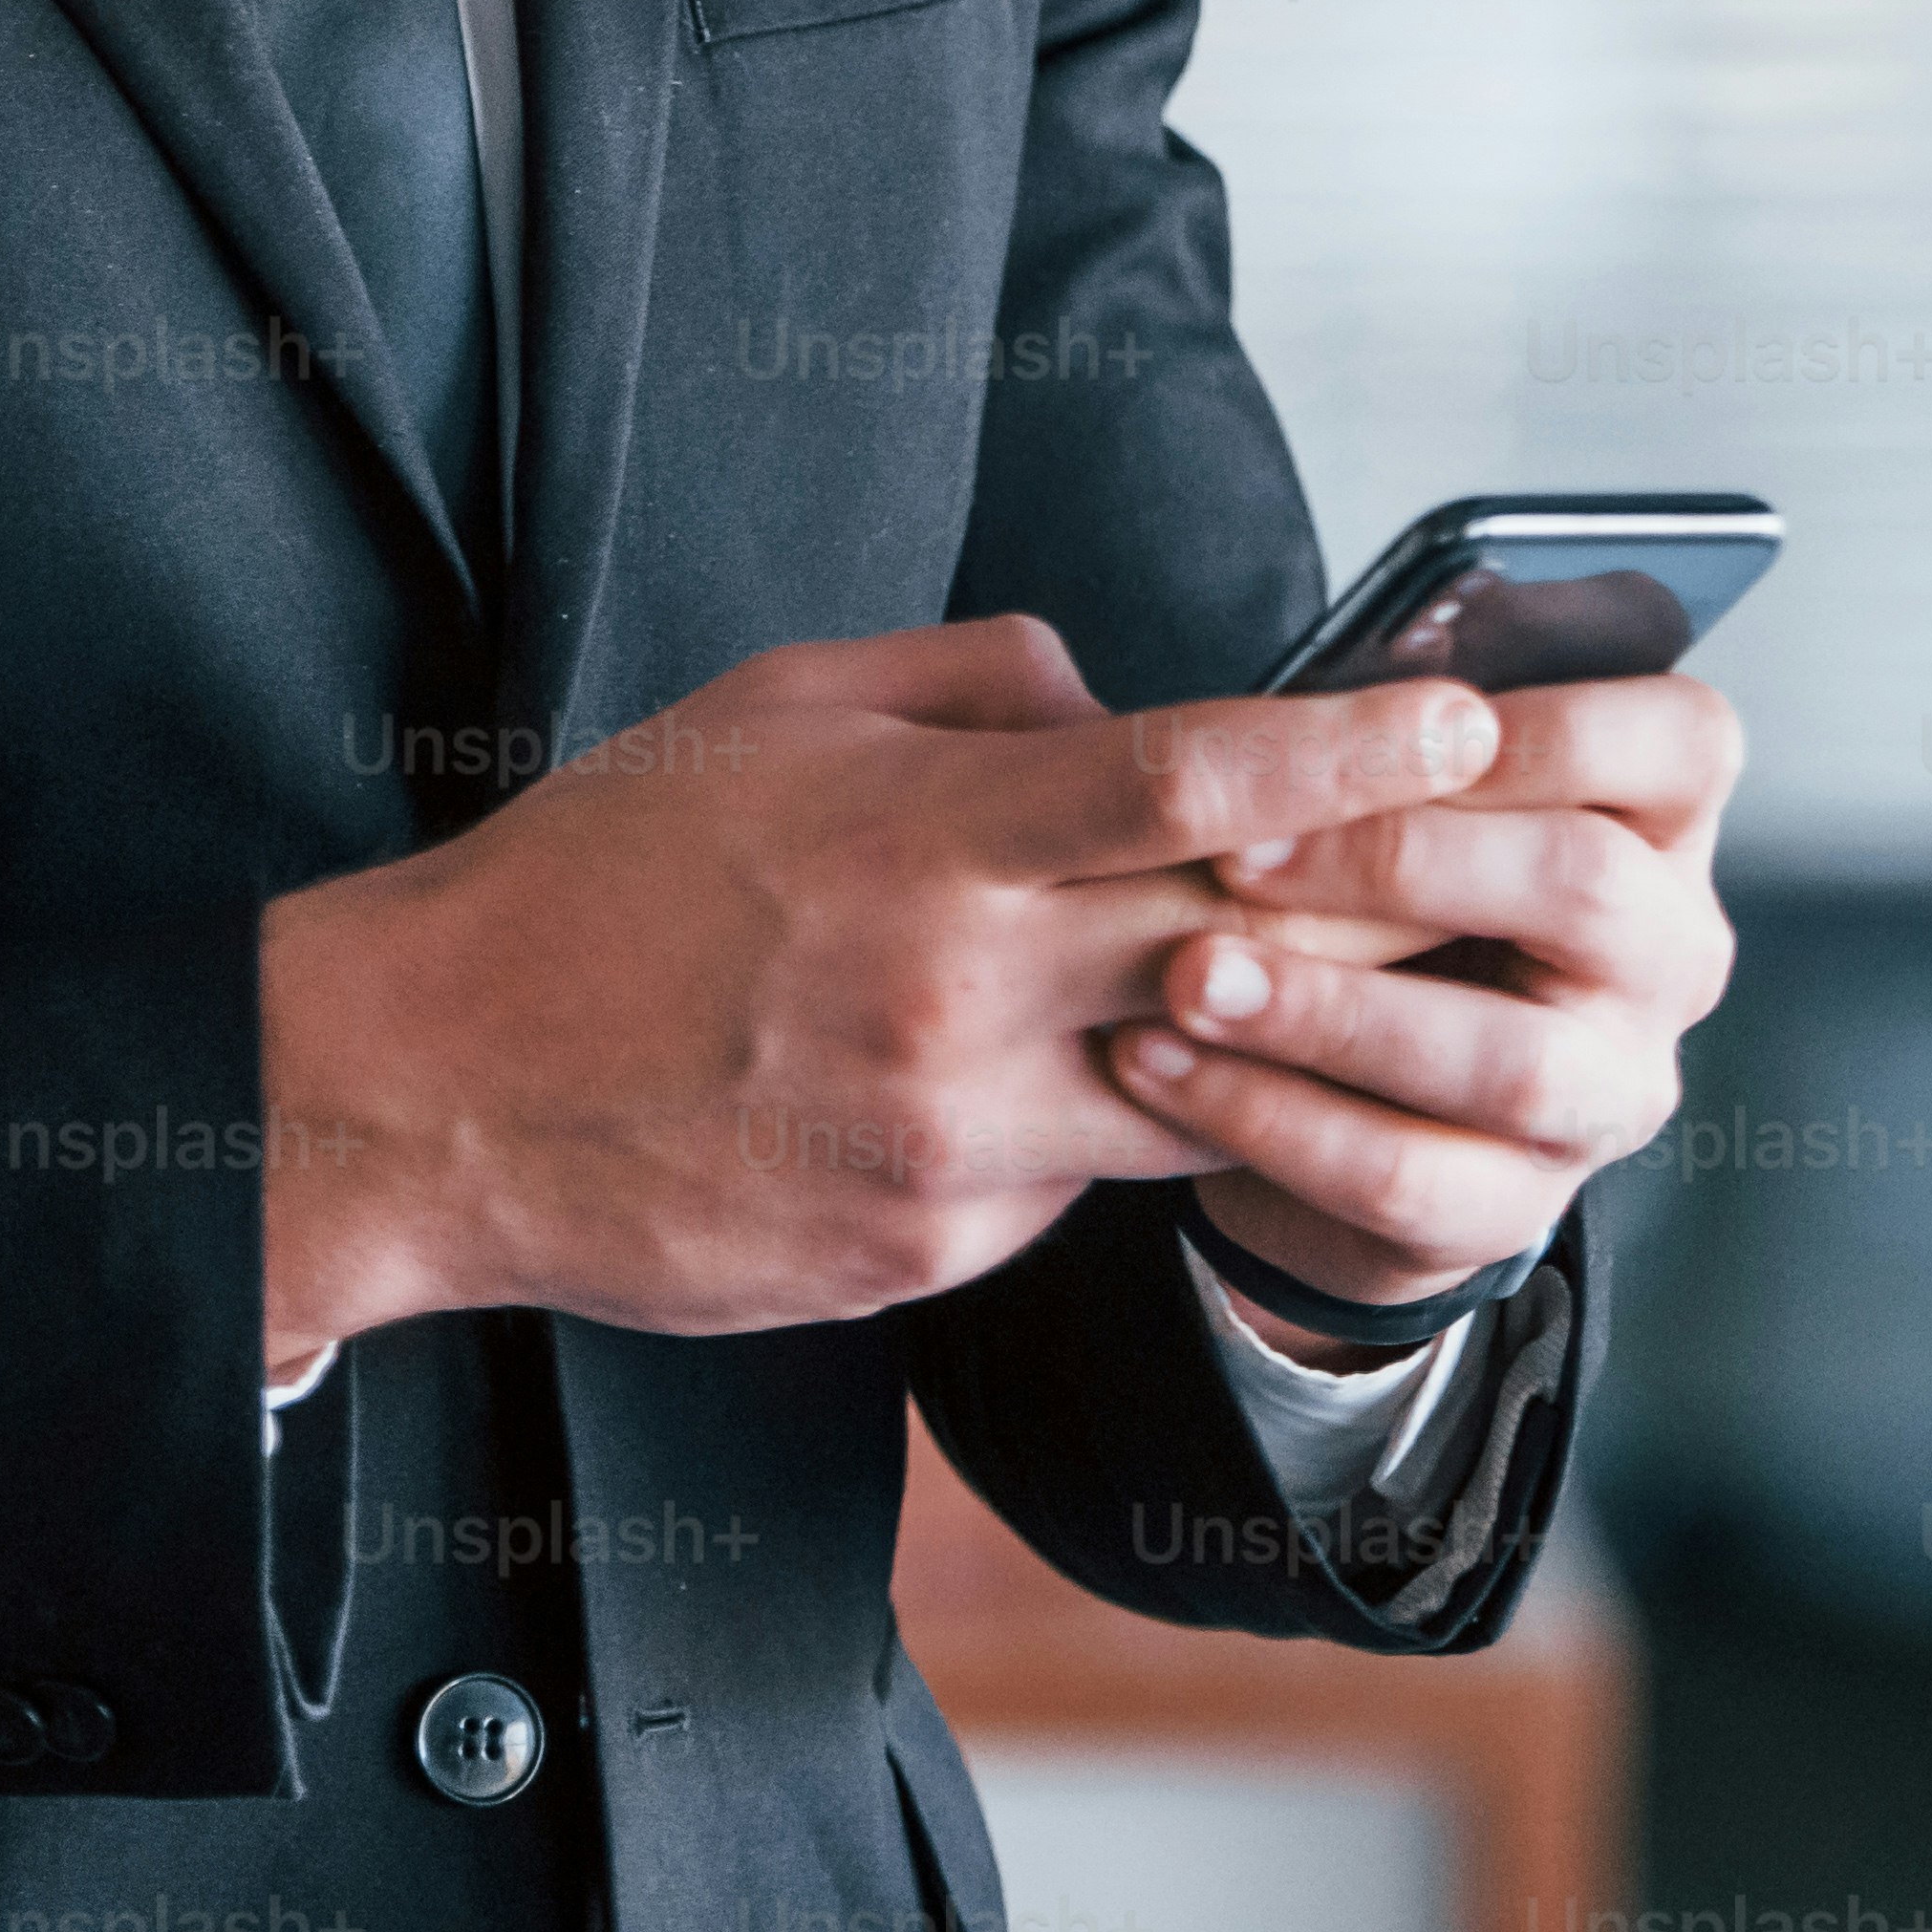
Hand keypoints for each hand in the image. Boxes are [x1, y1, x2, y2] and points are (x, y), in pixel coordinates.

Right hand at [253, 618, 1505, 1373]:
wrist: (440, 1088)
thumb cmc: (605, 873)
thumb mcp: (776, 704)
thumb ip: (975, 683)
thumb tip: (1121, 695)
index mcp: (931, 832)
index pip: (1195, 779)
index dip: (1354, 746)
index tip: (1471, 715)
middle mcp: (963, 991)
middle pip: (1245, 948)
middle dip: (1383, 906)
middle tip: (1492, 866)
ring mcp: (954, 1139)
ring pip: (1190, 1088)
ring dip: (1264, 1040)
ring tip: (1329, 987)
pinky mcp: (932, 1249)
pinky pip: (1075, 1179)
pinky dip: (1095, 1123)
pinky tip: (1039, 1082)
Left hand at [1101, 671, 1740, 1315]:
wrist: (1354, 1097)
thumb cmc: (1381, 903)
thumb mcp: (1393, 797)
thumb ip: (1355, 734)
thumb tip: (1181, 675)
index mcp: (1658, 823)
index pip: (1684, 741)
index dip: (1547, 730)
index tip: (1391, 727)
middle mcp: (1667, 957)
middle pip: (1586, 888)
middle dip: (1398, 863)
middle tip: (1235, 853)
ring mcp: (1609, 1093)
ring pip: (1506, 1058)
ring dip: (1331, 1013)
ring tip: (1189, 976)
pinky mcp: (1520, 1205)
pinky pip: (1407, 1176)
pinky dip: (1272, 1119)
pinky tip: (1165, 1066)